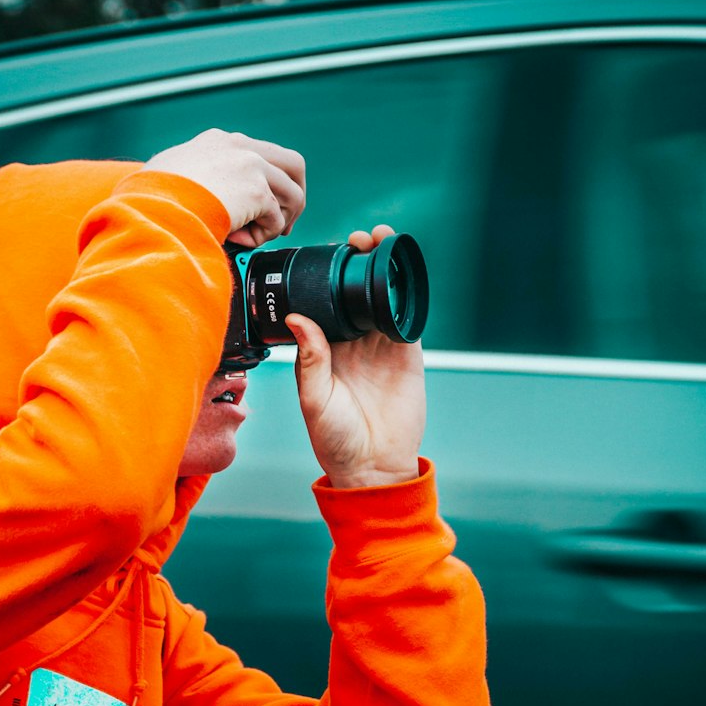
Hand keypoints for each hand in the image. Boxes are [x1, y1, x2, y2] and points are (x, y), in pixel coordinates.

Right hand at [142, 129, 305, 246]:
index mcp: (219, 142)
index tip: (260, 206)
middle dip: (293, 195)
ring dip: (279, 221)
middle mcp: (240, 147)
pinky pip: (276, 220)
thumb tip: (203, 199)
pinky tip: (241, 241)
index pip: (260, 155)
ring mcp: (251, 166)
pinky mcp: (257, 192)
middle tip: (283, 222)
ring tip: (256, 237)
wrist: (151, 205)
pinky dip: (263, 237)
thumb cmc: (149, 197)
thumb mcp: (170, 173)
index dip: (267, 183)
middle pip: (292, 165)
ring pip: (292, 194)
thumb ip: (194, 177)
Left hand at [286, 225, 425, 487]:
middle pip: (356, 291)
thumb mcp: (314, 399)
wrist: (374, 466)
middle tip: (359, 239)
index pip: (325, 303)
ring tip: (382, 241)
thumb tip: (296, 318)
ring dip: (385, 268)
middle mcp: (352, 343)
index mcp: (324, 350)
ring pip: (383, 296)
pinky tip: (405, 271)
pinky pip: (408, 317)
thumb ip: (310, 359)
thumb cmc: (335, 440)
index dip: (328, 276)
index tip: (329, 252)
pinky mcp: (407, 354)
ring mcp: (381, 346)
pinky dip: (408, 294)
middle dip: (359, 261)